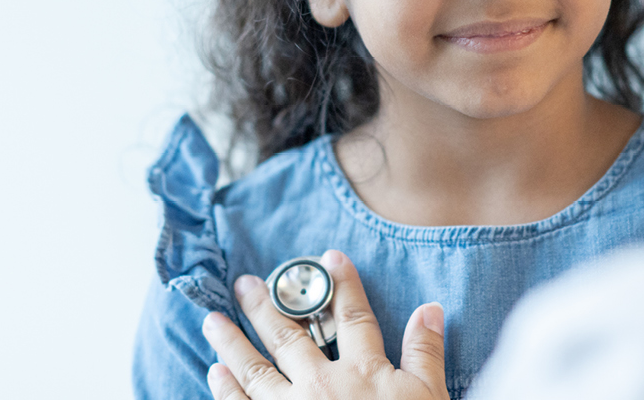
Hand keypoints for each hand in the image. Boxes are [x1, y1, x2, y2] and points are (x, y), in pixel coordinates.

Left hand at [202, 249, 447, 399]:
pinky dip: (226, 390)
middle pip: (287, 337)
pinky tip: (215, 372)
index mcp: (363, 373)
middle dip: (266, 306)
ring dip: (231, 342)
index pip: (353, 318)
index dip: (344, 286)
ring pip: (253, 369)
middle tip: (245, 284)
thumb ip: (426, 354)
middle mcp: (320, 386)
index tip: (331, 258)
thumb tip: (430, 310)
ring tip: (213, 320)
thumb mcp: (430, 398)